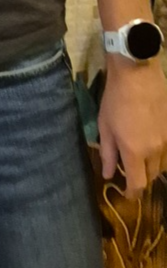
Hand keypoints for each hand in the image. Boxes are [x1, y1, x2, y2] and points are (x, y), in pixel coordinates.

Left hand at [98, 56, 166, 193]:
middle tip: (130, 172)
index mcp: (135, 152)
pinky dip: (159, 150)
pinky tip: (149, 139)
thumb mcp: (105, 128)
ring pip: (162, 162)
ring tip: (139, 156)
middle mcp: (155, 150)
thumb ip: (108, 154)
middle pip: (152, 175)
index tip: (127, 194)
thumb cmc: (115, 100)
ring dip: (151, 165)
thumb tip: (108, 174)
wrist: (137, 74)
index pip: (138, 184)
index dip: (132, 193)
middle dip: (142, 178)